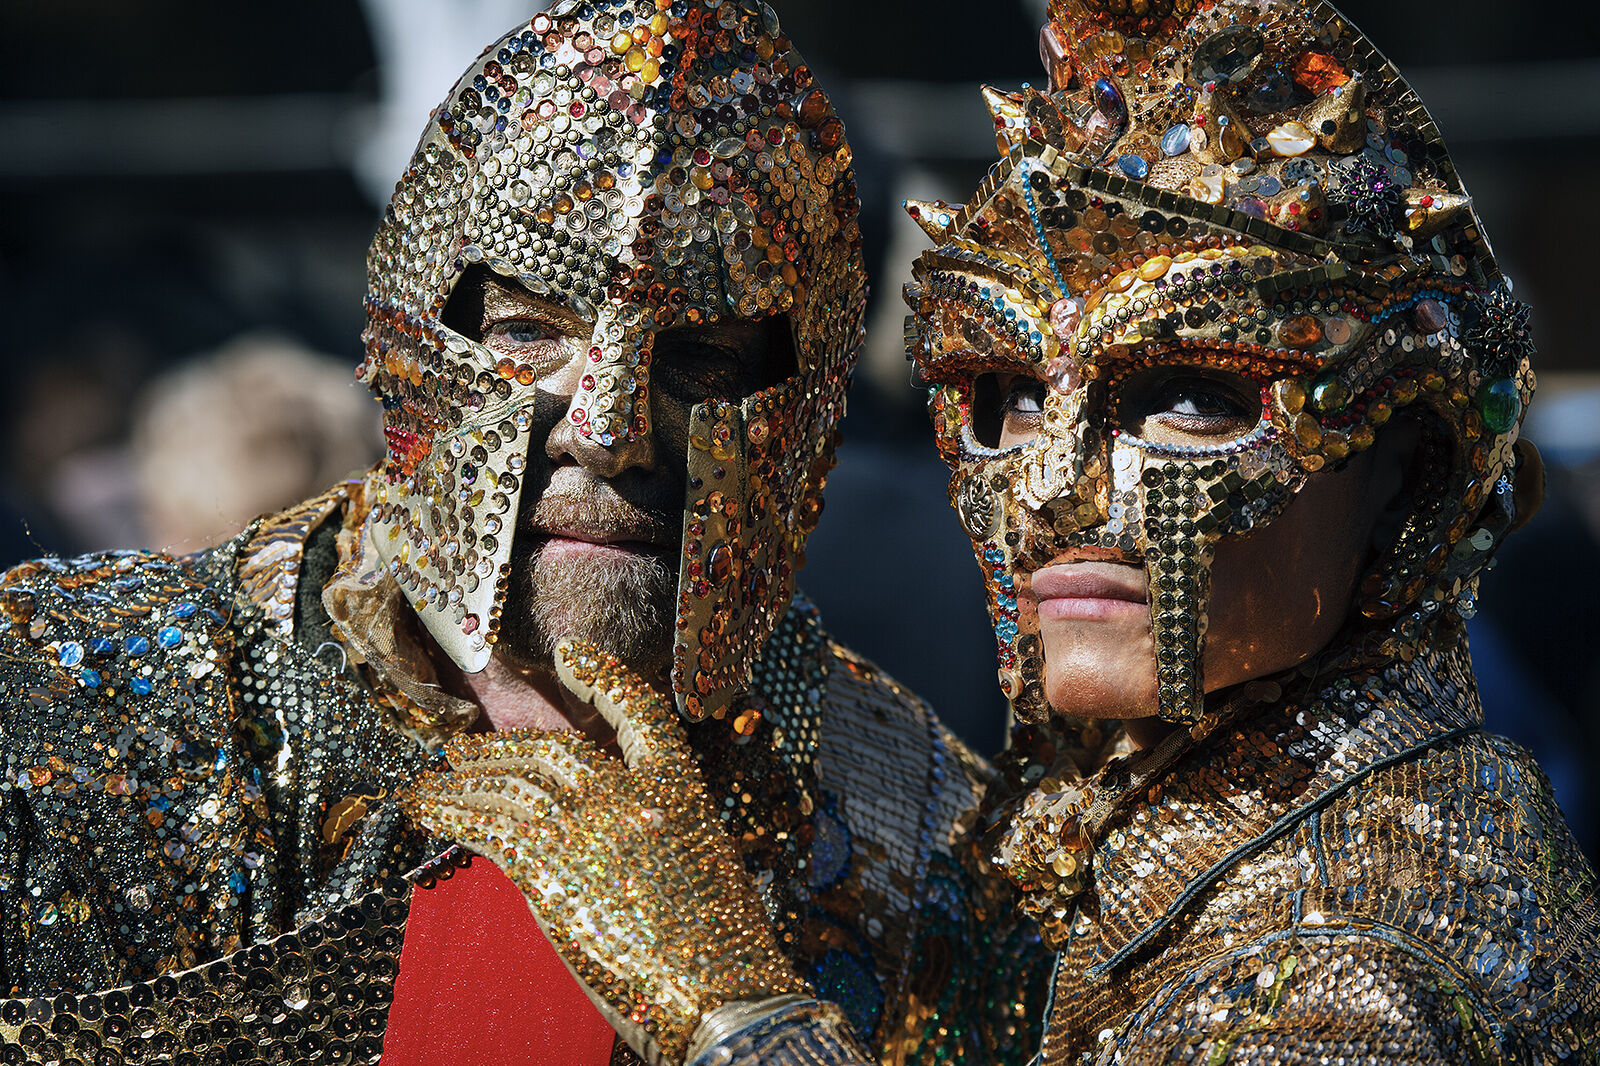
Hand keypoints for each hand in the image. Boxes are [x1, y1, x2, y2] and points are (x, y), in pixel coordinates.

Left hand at [402, 640, 808, 1065]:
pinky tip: (427, 810)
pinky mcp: (550, 867)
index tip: (572, 656)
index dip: (603, 676)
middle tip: (467, 749)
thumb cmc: (722, 946)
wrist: (719, 991)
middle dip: (504, 744)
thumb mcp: (702, 863)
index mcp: (681, 788)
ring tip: (435, 781)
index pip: (640, 710)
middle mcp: (632, 794)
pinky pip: (486, 824)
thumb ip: (658, 833)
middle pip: (555, 745)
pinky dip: (450, 812)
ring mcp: (589, 825)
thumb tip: (614, 838)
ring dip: (465, 777)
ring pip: (512, 779)